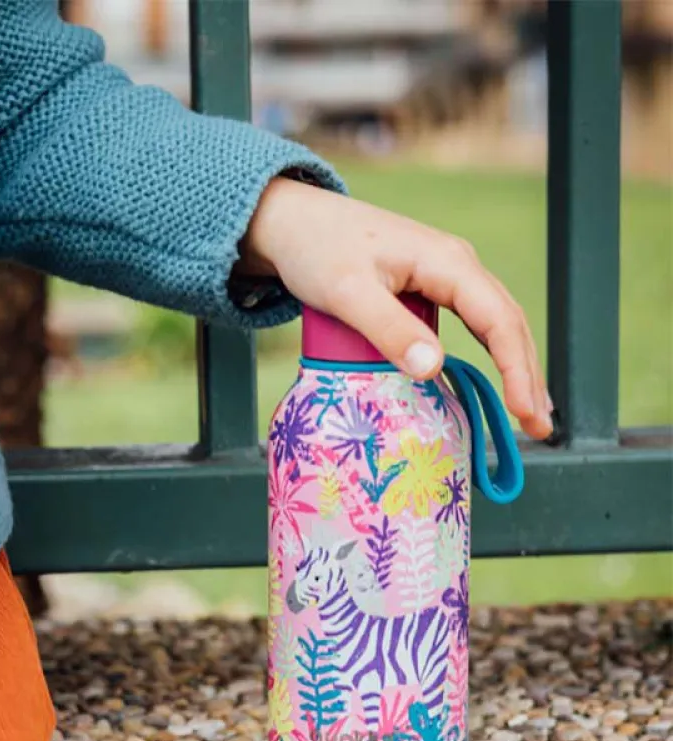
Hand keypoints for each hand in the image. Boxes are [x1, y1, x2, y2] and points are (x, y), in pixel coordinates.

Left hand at [242, 177, 553, 439]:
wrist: (292, 222)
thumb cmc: (316, 250)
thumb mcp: (347, 293)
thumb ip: (388, 329)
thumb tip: (434, 369)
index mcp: (446, 261)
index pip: (498, 320)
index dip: (516, 368)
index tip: (523, 412)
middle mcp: (456, 264)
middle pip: (507, 323)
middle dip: (527, 374)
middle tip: (538, 427)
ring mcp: (444, 274)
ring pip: (493, 323)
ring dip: (513, 365)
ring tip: (525, 411)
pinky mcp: (427, 286)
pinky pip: (470, 322)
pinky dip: (487, 353)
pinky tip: (493, 378)